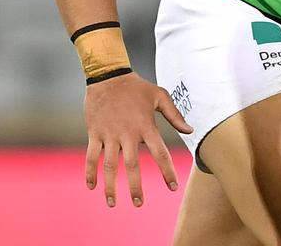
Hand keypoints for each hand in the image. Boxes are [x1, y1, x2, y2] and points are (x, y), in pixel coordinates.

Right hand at [83, 72, 192, 207]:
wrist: (108, 76)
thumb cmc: (136, 87)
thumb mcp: (159, 96)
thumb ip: (175, 115)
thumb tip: (190, 130)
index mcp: (146, 125)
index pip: (160, 153)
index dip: (166, 171)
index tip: (171, 187)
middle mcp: (128, 133)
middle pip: (133, 165)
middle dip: (136, 187)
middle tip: (139, 203)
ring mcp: (109, 134)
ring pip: (110, 165)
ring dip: (111, 185)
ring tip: (113, 203)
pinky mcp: (94, 133)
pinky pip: (91, 156)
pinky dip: (90, 172)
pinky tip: (92, 186)